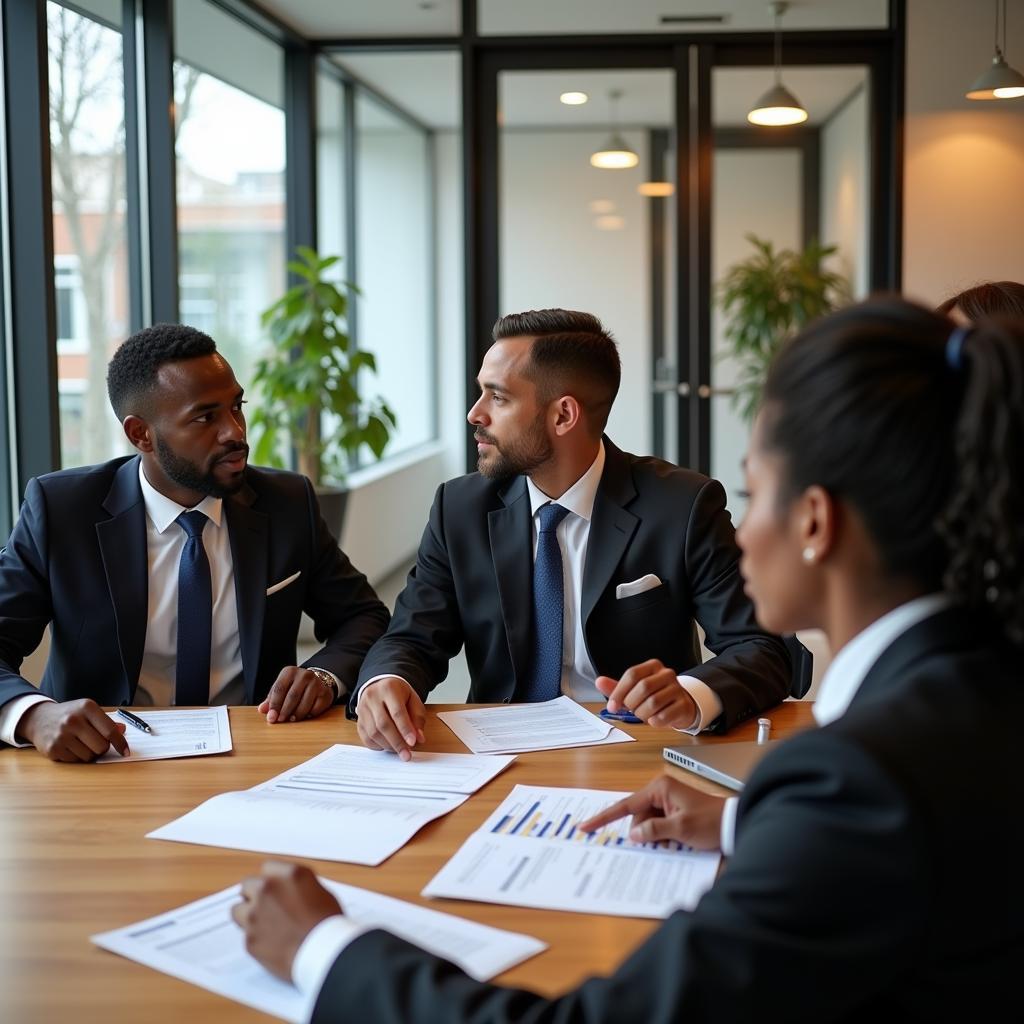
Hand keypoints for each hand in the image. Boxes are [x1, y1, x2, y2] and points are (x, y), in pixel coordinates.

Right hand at [18, 699, 129, 761]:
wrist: (39, 718)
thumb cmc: (70, 715)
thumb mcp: (88, 711)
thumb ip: (106, 721)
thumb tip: (122, 730)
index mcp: (87, 707)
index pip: (110, 730)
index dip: (120, 743)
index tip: (125, 751)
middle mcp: (73, 720)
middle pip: (101, 747)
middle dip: (102, 748)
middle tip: (95, 741)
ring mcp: (61, 735)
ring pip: (89, 756)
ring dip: (89, 753)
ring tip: (80, 742)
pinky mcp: (52, 749)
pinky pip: (75, 761)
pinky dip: (76, 757)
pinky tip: (70, 746)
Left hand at [231, 862, 341, 980]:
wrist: (324, 953)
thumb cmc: (328, 924)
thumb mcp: (320, 891)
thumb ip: (296, 886)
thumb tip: (287, 890)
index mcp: (289, 874)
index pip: (267, 867)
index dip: (272, 879)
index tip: (275, 888)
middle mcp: (267, 890)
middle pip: (247, 885)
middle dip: (255, 895)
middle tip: (267, 907)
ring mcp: (255, 915)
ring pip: (238, 910)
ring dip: (248, 915)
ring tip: (265, 926)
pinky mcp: (249, 939)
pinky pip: (245, 935)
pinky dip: (255, 938)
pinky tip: (272, 943)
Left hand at [259, 667, 334, 723]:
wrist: (317, 681)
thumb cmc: (295, 686)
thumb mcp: (282, 689)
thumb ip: (271, 699)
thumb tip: (262, 710)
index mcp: (290, 672)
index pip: (279, 689)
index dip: (274, 705)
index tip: (271, 717)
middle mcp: (304, 675)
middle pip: (292, 696)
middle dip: (285, 711)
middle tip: (280, 720)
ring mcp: (316, 683)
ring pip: (304, 704)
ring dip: (296, 715)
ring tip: (291, 719)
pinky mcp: (325, 693)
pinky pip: (316, 708)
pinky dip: (309, 715)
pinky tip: (304, 715)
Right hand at [356, 676, 425, 761]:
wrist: (381, 686)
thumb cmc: (399, 695)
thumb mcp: (413, 700)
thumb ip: (418, 718)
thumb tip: (419, 738)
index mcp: (389, 689)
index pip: (397, 712)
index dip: (405, 729)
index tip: (412, 743)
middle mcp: (372, 697)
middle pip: (383, 724)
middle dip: (396, 742)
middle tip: (406, 754)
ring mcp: (362, 709)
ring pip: (373, 733)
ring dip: (388, 745)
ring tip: (399, 750)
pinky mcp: (358, 720)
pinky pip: (366, 738)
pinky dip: (378, 746)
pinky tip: (388, 746)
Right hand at [578, 774, 725, 849]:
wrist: (734, 824)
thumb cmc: (710, 823)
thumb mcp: (681, 829)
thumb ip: (654, 831)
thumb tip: (634, 834)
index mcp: (660, 788)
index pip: (626, 805)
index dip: (605, 817)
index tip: (586, 826)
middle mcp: (661, 789)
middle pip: (638, 816)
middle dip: (644, 833)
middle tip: (663, 843)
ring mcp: (668, 799)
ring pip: (648, 823)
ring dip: (655, 836)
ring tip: (674, 842)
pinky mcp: (674, 809)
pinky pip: (658, 824)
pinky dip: (662, 835)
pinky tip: (674, 841)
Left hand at [595, 659, 698, 729]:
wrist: (680, 706)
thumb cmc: (654, 696)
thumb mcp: (634, 690)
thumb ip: (616, 687)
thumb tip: (599, 681)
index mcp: (653, 666)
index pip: (632, 674)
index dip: (619, 692)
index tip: (612, 707)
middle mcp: (667, 674)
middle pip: (643, 687)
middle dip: (632, 703)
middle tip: (632, 710)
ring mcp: (677, 689)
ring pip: (653, 702)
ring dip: (642, 714)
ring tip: (643, 714)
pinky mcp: (683, 705)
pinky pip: (663, 716)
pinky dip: (654, 721)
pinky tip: (655, 719)